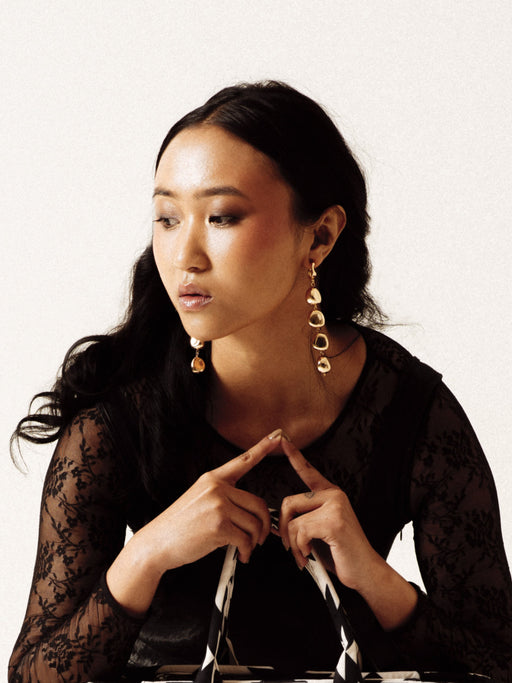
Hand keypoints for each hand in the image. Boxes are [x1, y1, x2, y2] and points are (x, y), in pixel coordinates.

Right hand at [134, 431, 281, 572]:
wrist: (156, 542)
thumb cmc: (179, 526)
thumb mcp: (198, 500)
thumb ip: (223, 499)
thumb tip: (251, 514)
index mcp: (212, 479)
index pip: (243, 460)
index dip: (263, 447)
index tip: (279, 436)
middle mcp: (217, 488)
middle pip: (259, 503)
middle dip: (264, 525)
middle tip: (260, 538)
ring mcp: (218, 505)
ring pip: (255, 523)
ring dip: (254, 542)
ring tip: (246, 549)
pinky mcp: (218, 525)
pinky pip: (246, 539)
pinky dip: (247, 551)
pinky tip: (241, 555)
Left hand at [279, 437, 382, 592]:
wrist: (365, 571)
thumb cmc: (341, 553)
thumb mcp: (319, 531)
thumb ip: (302, 521)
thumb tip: (276, 523)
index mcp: (330, 494)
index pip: (308, 471)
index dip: (294, 455)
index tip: (282, 439)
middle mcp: (334, 495)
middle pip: (288, 502)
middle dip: (283, 529)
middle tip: (290, 547)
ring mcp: (335, 506)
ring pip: (293, 520)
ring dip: (293, 544)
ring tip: (303, 555)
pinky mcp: (334, 521)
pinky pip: (300, 530)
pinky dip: (300, 548)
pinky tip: (309, 555)